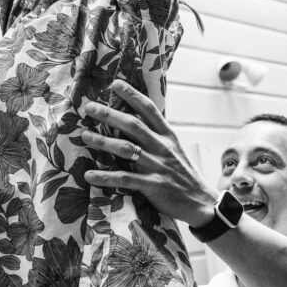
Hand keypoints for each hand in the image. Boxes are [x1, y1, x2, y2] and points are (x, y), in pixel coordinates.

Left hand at [82, 80, 217, 226]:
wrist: (202, 202)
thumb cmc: (183, 174)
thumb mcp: (174, 149)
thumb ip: (156, 135)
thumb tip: (134, 119)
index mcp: (168, 136)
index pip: (149, 109)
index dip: (133, 95)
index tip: (116, 84)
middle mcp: (162, 147)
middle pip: (133, 125)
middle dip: (110, 115)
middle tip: (90, 107)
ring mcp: (158, 166)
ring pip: (127, 149)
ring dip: (103, 142)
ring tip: (84, 135)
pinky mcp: (154, 186)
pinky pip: (125, 179)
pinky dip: (105, 177)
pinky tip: (89, 175)